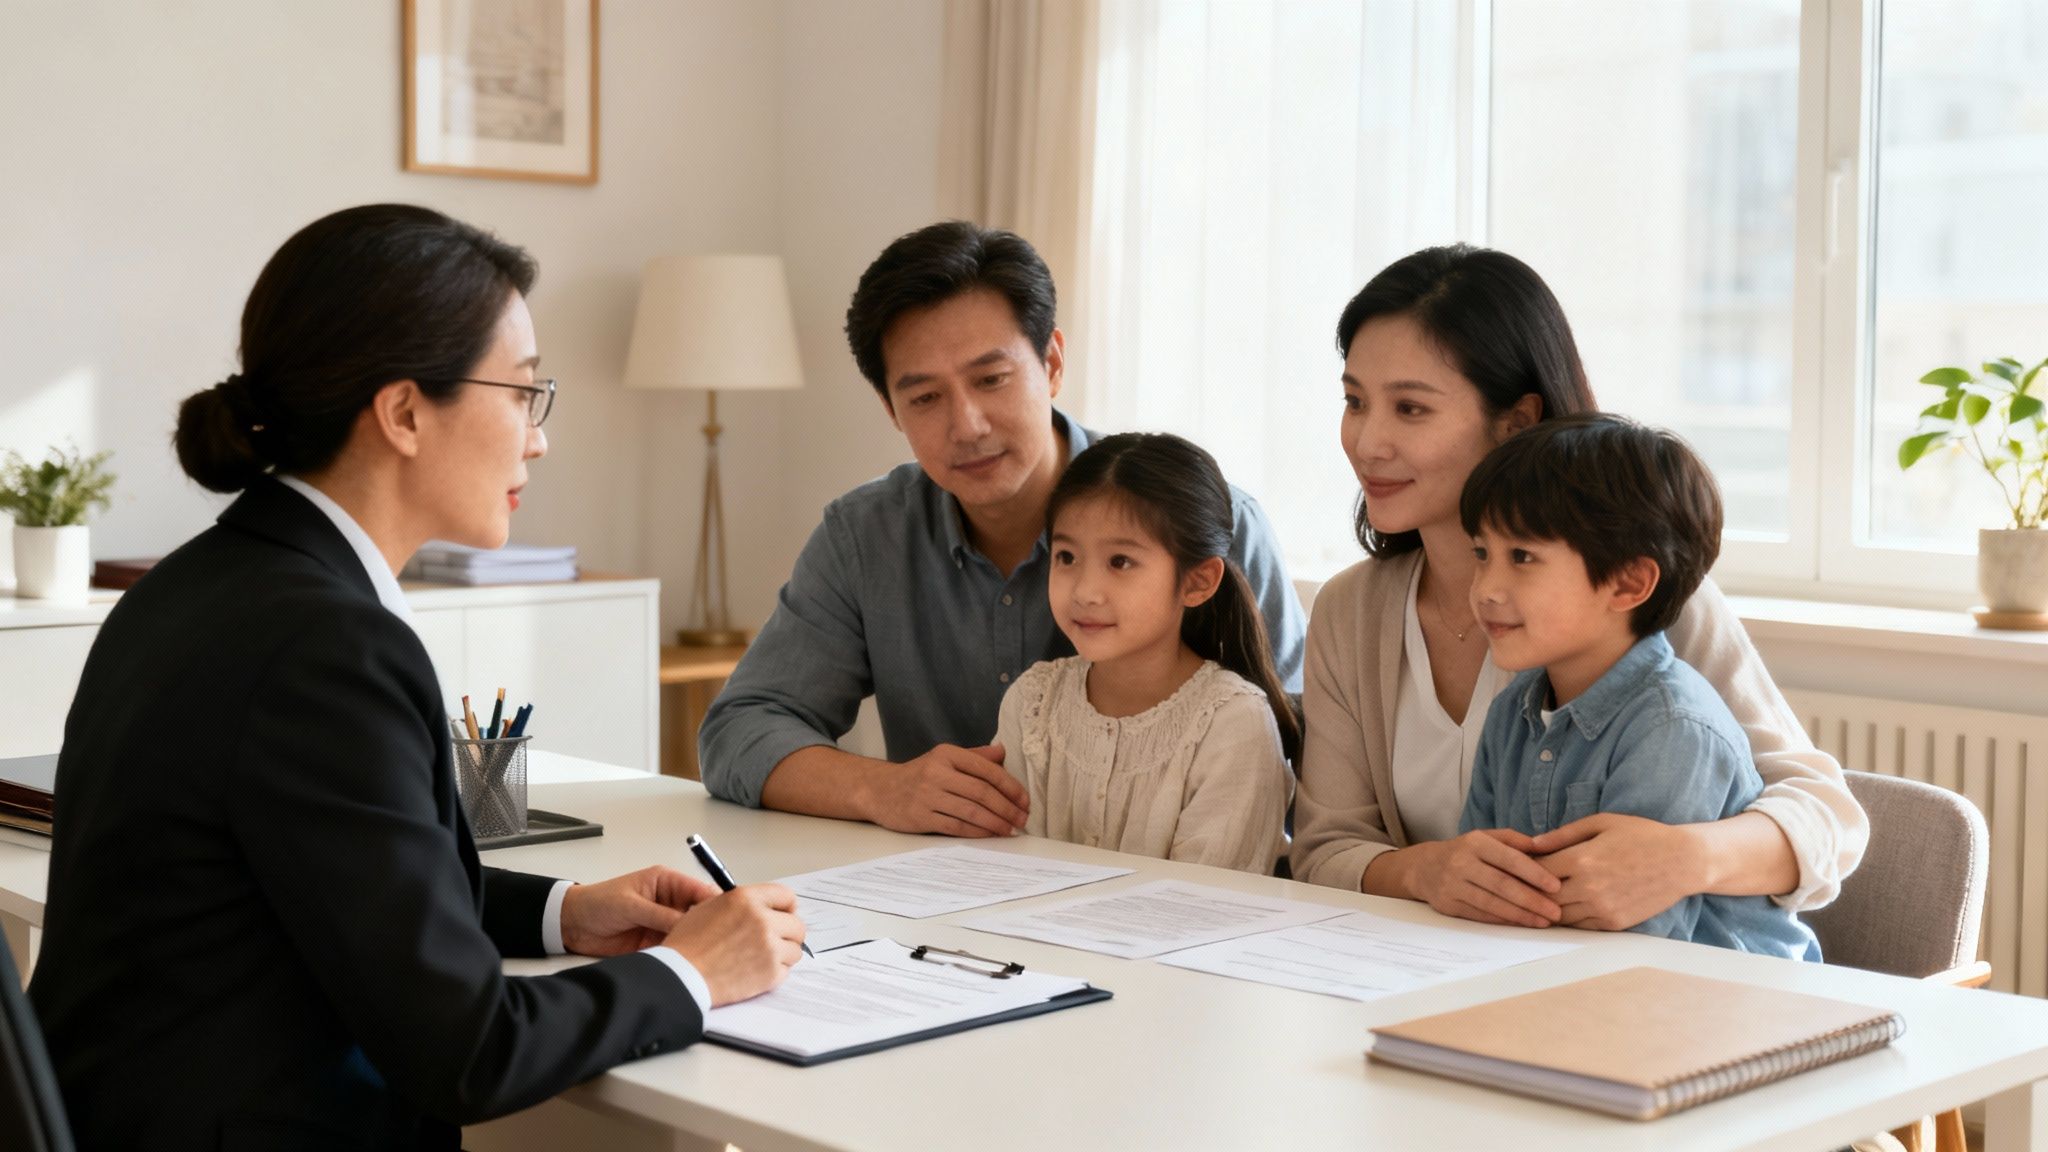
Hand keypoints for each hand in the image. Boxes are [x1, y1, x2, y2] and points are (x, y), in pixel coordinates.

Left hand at [560, 866, 718, 955]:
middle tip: (722, 941)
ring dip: (697, 943)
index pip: (700, 891)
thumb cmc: (597, 903)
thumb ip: (661, 915)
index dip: (716, 905)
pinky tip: (689, 962)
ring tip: (708, 955)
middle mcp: (670, 902)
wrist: (571, 925)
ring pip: (690, 933)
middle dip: (711, 926)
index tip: (727, 919)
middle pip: (700, 914)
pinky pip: (676, 947)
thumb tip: (689, 924)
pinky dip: (682, 954)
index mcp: (667, 883)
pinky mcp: (656, 942)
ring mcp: (663, 923)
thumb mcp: (631, 905)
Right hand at [661, 883, 806, 1006]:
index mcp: (747, 899)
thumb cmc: (688, 944)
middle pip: (797, 925)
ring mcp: (769, 947)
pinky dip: (775, 972)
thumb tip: (760, 907)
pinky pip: (786, 970)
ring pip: (795, 950)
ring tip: (762, 958)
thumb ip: (741, 904)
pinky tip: (756, 971)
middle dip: (788, 933)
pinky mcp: (771, 973)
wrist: (681, 975)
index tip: (785, 914)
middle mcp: (762, 920)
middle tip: (776, 940)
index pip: (786, 896)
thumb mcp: (710, 907)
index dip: (786, 907)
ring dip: (783, 954)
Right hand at [861, 743, 1028, 837]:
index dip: (1010, 786)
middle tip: (1022, 819)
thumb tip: (1002, 752)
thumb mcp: (944, 758)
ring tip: (1010, 830)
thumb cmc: (918, 775)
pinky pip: (956, 826)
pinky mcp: (921, 817)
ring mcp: (928, 795)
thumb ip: (974, 756)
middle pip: (982, 792)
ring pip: (971, 811)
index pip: (987, 769)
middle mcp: (937, 772)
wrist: (879, 791)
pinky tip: (990, 835)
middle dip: (1007, 808)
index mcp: (947, 754)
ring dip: (996, 823)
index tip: (1024, 800)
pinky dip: (977, 832)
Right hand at [1400, 829, 1561, 927]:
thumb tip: (1545, 847)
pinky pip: (1480, 915)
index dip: (1534, 873)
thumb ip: (1513, 840)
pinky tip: (1521, 923)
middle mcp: (1461, 863)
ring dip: (1520, 915)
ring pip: (1491, 903)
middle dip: (1532, 900)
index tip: (1556, 886)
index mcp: (1475, 842)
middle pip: (1502, 885)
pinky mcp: (1448, 905)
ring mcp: (1452, 885)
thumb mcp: (1485, 837)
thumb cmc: (1464, 851)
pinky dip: (1503, 921)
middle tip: (1556, 912)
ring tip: (1543, 921)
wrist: (1423, 867)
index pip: (1509, 859)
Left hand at [1531, 813, 1702, 930]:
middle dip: (1530, 891)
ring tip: (1539, 898)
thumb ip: (1564, 834)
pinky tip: (1564, 907)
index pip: (1538, 870)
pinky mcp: (1614, 923)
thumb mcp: (1602, 823)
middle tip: (1521, 886)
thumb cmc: (1642, 835)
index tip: (1517, 866)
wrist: (1683, 861)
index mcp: (1583, 859)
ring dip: (1547, 908)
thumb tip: (1533, 844)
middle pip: (1543, 897)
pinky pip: (1580, 926)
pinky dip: (1569, 918)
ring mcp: (1602, 908)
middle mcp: (1589, 887)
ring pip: (1559, 916)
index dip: (1524, 869)